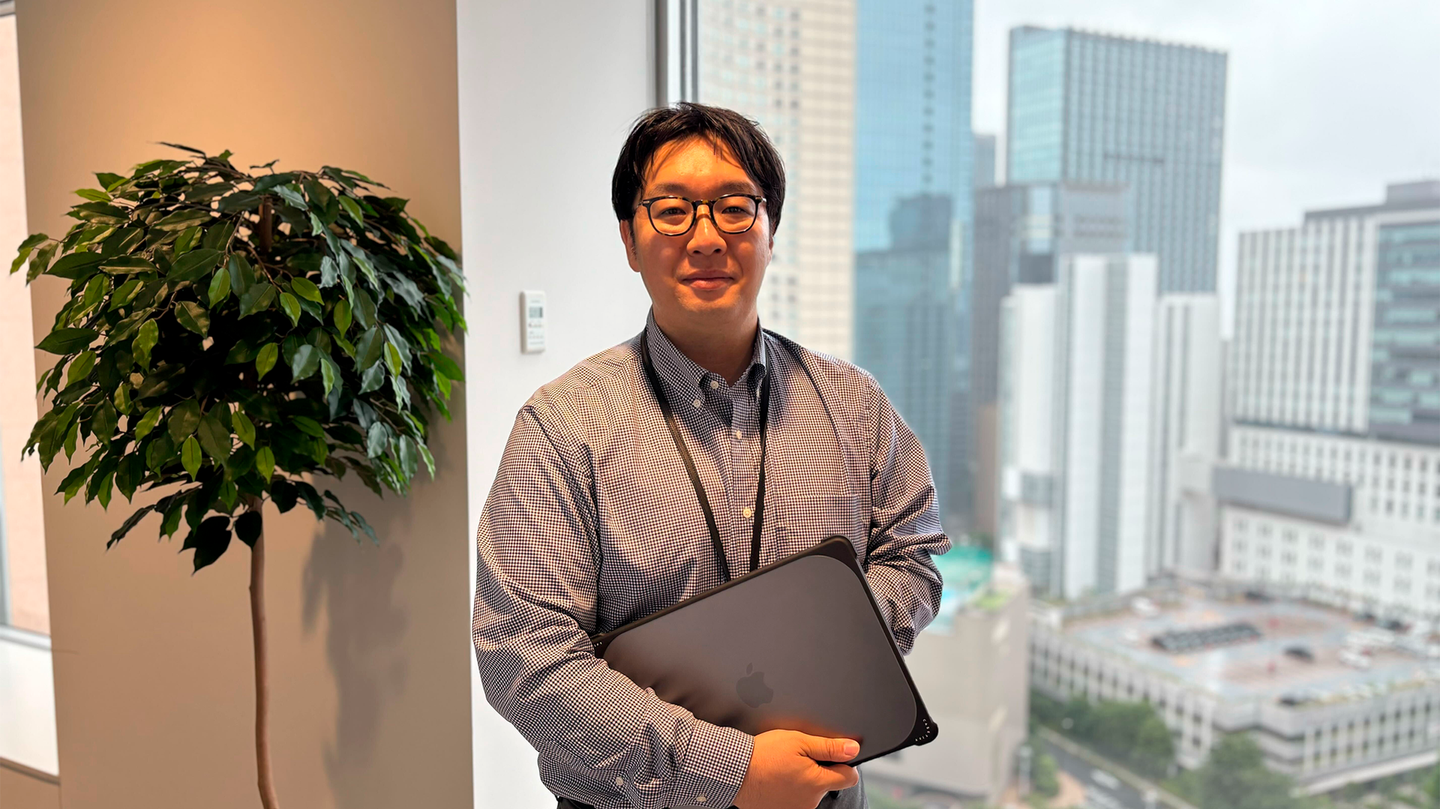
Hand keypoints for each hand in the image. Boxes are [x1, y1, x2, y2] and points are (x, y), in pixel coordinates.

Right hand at [732, 729, 859, 808]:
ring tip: (782, 768)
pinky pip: (795, 799)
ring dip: (802, 780)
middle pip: (827, 784)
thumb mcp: (799, 741)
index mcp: (817, 783)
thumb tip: (853, 749)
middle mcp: (810, 802)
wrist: (734, 771)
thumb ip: (828, 746)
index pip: (849, 777)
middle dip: (817, 770)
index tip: (831, 756)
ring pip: (810, 792)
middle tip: (797, 758)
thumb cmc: (764, 755)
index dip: (843, 763)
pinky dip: (789, 790)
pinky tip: (776, 779)